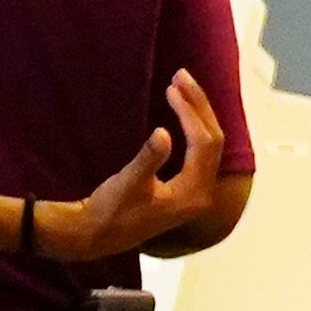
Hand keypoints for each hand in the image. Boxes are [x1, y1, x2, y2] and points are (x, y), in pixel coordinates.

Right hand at [37, 71, 227, 264]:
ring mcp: (196, 192)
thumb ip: (148, 159)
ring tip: (181, 84)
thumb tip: (164, 134)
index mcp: (193, 194)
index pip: (203, 144)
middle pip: (212, 141)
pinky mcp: (186, 189)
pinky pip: (199, 150)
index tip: (172, 87)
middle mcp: (202, 193)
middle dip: (198, 106)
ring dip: (197, 113)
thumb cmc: (110, 211)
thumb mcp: (128, 183)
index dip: (190, 112)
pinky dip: (193, 126)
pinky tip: (182, 110)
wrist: (98, 235)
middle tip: (182, 75)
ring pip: (208, 145)